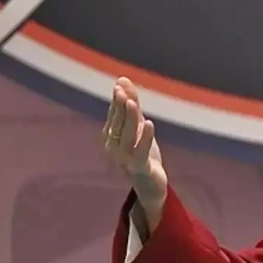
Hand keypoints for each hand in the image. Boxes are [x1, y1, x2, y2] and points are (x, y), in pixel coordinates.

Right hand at [101, 77, 167, 225]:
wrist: (151, 183)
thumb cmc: (142, 152)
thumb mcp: (138, 127)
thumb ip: (132, 105)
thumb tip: (122, 79)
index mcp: (111, 137)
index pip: (113, 116)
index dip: (116, 101)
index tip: (120, 85)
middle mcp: (113, 148)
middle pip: (117, 125)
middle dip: (119, 108)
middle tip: (122, 91)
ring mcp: (124, 160)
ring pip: (126, 137)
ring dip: (128, 120)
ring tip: (133, 103)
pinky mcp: (139, 168)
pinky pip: (140, 152)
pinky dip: (144, 138)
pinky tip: (149, 123)